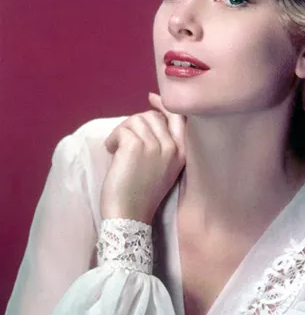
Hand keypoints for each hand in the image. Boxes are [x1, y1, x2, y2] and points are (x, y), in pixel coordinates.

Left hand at [100, 92, 185, 223]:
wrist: (129, 216)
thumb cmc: (142, 194)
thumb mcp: (164, 168)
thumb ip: (164, 145)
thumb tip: (150, 115)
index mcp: (182, 153)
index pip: (179, 118)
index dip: (164, 105)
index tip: (151, 98)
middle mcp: (172, 147)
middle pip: (152, 116)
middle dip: (134, 124)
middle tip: (124, 140)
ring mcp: (155, 146)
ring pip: (135, 120)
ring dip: (122, 132)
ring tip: (117, 150)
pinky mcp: (135, 147)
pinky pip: (122, 129)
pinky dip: (113, 139)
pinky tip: (111, 152)